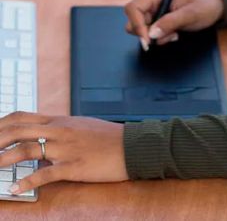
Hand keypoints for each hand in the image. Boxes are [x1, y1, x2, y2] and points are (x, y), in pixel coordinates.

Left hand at [0, 112, 126, 192]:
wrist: (133, 146)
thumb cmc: (108, 138)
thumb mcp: (81, 127)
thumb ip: (59, 130)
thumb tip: (41, 138)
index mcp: (61, 121)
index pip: (22, 117)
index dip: (0, 125)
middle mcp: (60, 131)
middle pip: (18, 131)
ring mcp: (66, 148)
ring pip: (27, 149)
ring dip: (3, 160)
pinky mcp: (74, 166)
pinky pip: (46, 174)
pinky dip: (27, 183)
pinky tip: (16, 189)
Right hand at [123, 0, 223, 48]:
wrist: (213, 6)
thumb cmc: (205, 5)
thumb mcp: (191, 14)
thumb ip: (171, 22)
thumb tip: (151, 33)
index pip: (133, 8)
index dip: (137, 25)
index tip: (147, 41)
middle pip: (133, 21)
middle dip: (150, 33)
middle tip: (171, 34)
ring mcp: (152, 8)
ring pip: (140, 29)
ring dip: (157, 36)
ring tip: (175, 32)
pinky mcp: (154, 17)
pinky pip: (148, 32)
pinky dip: (160, 36)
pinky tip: (174, 32)